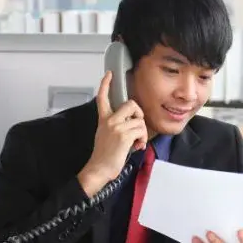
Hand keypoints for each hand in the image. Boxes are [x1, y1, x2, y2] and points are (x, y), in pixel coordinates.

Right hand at [77, 71, 147, 196]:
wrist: (99, 169)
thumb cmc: (104, 155)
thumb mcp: (106, 135)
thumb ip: (117, 125)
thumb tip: (133, 123)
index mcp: (103, 119)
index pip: (102, 97)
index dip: (105, 84)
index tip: (109, 74)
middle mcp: (109, 120)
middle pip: (131, 104)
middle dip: (139, 114)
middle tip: (137, 127)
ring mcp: (116, 127)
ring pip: (139, 120)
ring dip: (142, 133)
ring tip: (136, 143)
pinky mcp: (124, 135)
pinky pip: (141, 130)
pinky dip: (142, 140)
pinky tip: (137, 147)